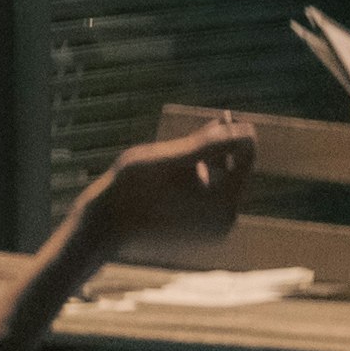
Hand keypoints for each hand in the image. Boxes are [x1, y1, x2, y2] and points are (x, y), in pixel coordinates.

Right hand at [72, 119, 256, 264]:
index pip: (246, 157)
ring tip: (186, 151)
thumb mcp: (173, 156)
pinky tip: (180, 171)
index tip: (222, 114)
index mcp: (223, 205)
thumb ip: (211, 143)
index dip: (237, 132)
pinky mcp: (199, 235)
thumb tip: (246, 129)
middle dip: (221, 149)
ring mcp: (213, 233)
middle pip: (236, 172)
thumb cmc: (134, 186)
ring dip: (208, 164)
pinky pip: (209, 200)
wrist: (103, 227)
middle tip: (210, 123)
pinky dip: (199, 182)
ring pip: (221, 185)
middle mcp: (224, 223)